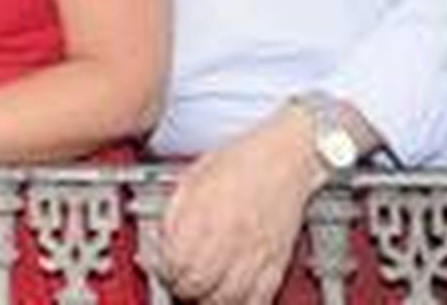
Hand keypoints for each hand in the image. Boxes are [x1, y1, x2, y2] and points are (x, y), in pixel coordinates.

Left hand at [157, 107, 323, 302]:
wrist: (286, 157)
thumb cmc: (241, 160)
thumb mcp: (191, 177)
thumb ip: (174, 212)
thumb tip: (160, 240)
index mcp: (204, 214)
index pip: (174, 262)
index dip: (161, 270)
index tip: (160, 267)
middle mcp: (230, 237)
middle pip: (196, 286)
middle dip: (180, 288)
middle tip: (176, 281)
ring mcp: (255, 252)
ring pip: (225, 300)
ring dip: (207, 300)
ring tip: (199, 291)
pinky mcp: (277, 261)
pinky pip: (259, 298)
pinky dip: (240, 304)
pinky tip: (229, 297)